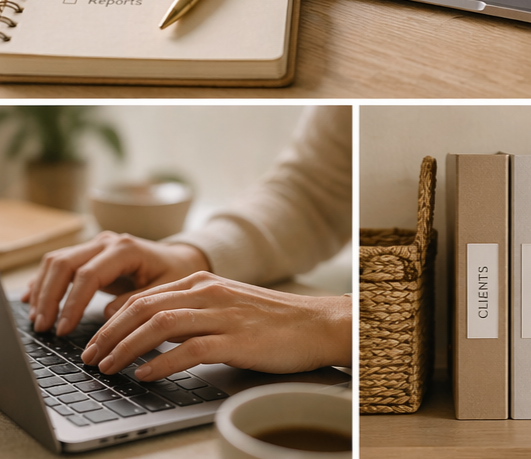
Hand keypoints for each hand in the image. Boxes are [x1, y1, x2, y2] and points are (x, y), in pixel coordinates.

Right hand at [22, 232, 209, 335]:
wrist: (180, 259)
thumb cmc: (175, 275)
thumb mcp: (165, 291)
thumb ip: (137, 301)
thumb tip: (107, 315)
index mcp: (126, 249)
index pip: (88, 274)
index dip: (72, 303)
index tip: (63, 330)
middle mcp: (108, 242)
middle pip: (65, 263)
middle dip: (50, 297)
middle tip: (43, 328)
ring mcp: (97, 246)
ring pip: (58, 260)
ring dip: (43, 289)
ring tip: (38, 320)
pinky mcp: (90, 254)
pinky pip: (60, 263)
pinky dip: (44, 280)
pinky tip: (33, 299)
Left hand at [80, 271, 351, 378]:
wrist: (316, 324)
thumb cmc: (271, 321)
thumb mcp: (226, 306)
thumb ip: (192, 313)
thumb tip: (153, 331)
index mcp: (203, 282)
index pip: (146, 296)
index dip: (114, 318)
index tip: (96, 339)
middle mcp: (209, 292)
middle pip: (145, 307)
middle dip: (110, 333)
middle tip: (89, 356)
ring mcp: (223, 315)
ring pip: (161, 325)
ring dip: (127, 347)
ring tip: (107, 367)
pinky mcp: (237, 340)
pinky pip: (190, 350)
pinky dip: (161, 362)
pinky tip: (145, 375)